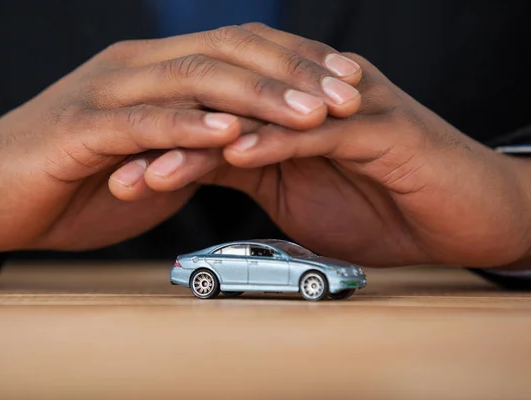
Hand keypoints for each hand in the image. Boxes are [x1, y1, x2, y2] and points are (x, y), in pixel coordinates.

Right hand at [0, 25, 361, 252]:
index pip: (240, 51)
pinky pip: (142, 121)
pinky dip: (189, 126)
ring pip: (194, 78)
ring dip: (257, 95)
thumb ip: (191, 150)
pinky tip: (230, 134)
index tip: (348, 85)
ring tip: (311, 113)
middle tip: (349, 93)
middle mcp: (136, 68)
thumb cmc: (70, 181)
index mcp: (157, 72)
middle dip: (294, 73)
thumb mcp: (148, 163)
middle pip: (229, 52)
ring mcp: (107, 93)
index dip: (297, 65)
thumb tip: (236, 152)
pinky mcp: (78, 128)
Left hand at [143, 25, 530, 267]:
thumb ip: (252, 171)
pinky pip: (317, 132)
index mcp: (286, 113)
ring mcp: (343, 106)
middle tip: (114, 165)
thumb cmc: (380, 205)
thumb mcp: (299, 190)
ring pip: (263, 113)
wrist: (458, 214)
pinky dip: (274, 144)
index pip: (213, 118)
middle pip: (225, 106)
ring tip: (155, 166)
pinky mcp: (380, 125)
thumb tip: (199, 169)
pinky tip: (236, 157)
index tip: (113, 173)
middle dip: (167, 137)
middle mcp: (308, 98)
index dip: (162, 143)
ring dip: (205, 140)